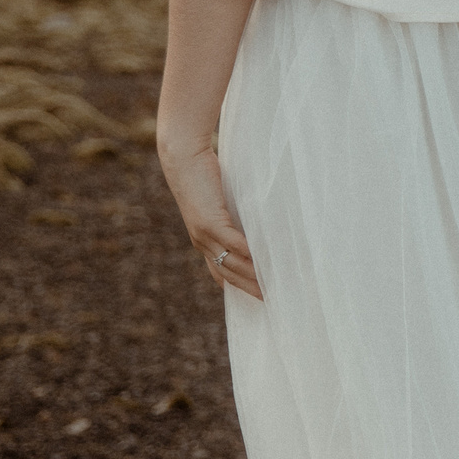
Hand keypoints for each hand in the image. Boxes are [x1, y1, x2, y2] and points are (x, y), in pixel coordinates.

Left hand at [160, 138, 263, 301]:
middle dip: (250, 288)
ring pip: (232, 263)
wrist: (183, 159)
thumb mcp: (218, 201)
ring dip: (253, 275)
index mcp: (203, 240)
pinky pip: (233, 242)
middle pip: (229, 274)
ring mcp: (204, 234)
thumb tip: (252, 222)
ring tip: (274, 283)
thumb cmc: (203, 174)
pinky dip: (248, 253)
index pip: (222, 273)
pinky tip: (263, 259)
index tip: (260, 295)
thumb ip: (231, 215)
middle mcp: (202, 243)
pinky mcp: (210, 221)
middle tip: (273, 299)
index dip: (240, 286)